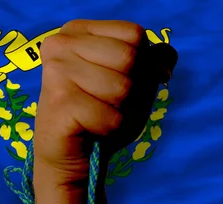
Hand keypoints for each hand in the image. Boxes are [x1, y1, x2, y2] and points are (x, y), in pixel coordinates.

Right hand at [33, 19, 175, 187]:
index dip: (144, 62)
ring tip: (98, 114)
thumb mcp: (136, 83)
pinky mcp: (59, 102)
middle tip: (109, 102)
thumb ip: (154, 62)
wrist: (73, 154)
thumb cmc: (103, 113)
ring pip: (122, 88)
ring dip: (120, 110)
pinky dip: (110, 128)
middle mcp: (62, 43)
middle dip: (132, 89)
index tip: (126, 79)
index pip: (134, 34)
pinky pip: (111, 117)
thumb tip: (166, 56)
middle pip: (129, 57)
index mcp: (79, 30)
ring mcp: (56, 70)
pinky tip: (90, 128)